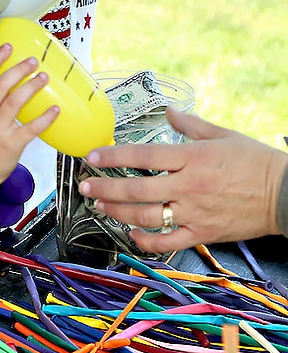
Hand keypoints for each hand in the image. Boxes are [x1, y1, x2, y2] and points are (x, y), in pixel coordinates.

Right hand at [0, 44, 58, 187]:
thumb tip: (10, 77)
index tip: (8, 46)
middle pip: (1, 85)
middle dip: (18, 70)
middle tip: (33, 61)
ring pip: (14, 102)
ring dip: (31, 87)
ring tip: (44, 77)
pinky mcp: (11, 143)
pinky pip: (30, 128)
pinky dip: (44, 118)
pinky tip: (55, 110)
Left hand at [80, 107, 287, 251]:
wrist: (286, 195)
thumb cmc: (256, 162)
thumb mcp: (223, 135)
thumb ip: (191, 125)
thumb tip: (168, 111)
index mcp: (193, 158)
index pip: (144, 155)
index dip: (113, 156)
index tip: (92, 157)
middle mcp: (189, 186)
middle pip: (137, 188)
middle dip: (105, 187)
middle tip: (84, 185)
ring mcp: (195, 212)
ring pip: (146, 216)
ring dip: (117, 211)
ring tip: (99, 204)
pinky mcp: (202, 233)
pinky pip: (167, 242)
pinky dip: (146, 241)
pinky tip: (130, 233)